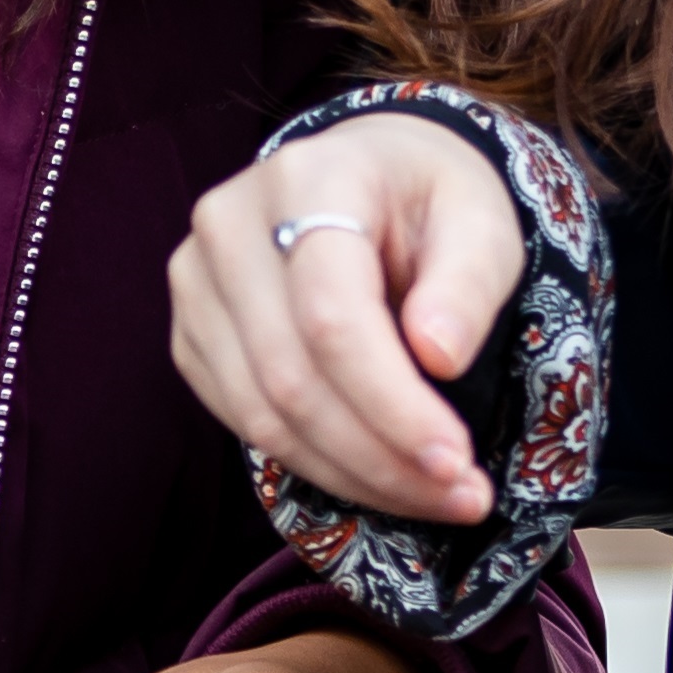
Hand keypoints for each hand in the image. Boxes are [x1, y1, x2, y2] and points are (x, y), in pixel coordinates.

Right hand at [167, 117, 523, 525]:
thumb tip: (438, 356)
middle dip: (381, 457)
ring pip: (262, 414)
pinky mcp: (192, 334)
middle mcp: (229, 226)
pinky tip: (378, 473)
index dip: (391, 403)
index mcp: (306, 180)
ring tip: (431, 495)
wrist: (366, 175)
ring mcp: (197, 282)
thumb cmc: (427, 200)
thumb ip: (469, 282)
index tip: (456, 461)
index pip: (331, 314)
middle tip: (462, 497)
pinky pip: (243, 422)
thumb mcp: (481, 220)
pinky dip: (316, 464)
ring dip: (352, 475)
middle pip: (291, 375)